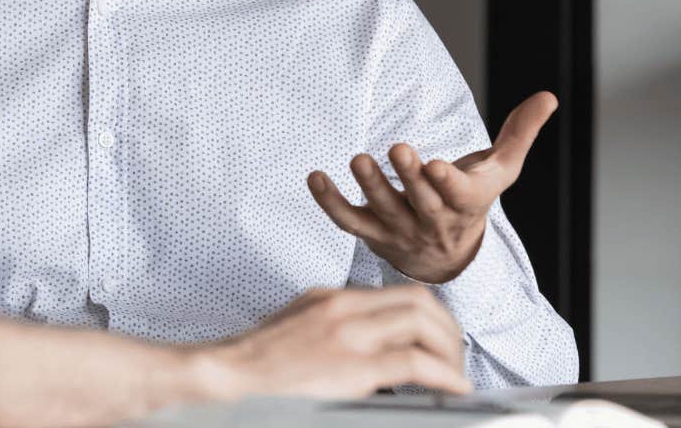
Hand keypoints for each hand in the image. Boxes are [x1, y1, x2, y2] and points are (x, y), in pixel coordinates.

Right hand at [202, 285, 469, 397]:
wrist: (225, 376)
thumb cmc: (254, 366)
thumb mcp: (295, 330)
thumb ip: (330, 330)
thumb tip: (364, 350)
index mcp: (330, 299)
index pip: (398, 293)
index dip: (431, 316)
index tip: (440, 339)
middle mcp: (343, 308)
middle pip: (419, 300)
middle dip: (448, 329)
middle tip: (455, 356)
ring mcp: (348, 334)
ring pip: (423, 323)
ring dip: (450, 350)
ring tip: (455, 374)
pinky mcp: (352, 366)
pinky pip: (416, 363)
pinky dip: (444, 375)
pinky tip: (453, 388)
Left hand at [307, 91, 558, 283]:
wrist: (450, 259)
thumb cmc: (473, 200)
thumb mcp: (502, 170)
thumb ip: (521, 132)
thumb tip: (549, 95)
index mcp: (467, 204)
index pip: (460, 197)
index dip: (448, 184)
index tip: (437, 165)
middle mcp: (434, 221)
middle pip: (421, 202)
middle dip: (409, 178)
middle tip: (397, 149)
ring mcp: (402, 231)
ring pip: (384, 212)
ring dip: (370, 187)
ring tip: (358, 160)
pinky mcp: (374, 234)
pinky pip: (349, 221)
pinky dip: (330, 202)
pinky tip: (315, 177)